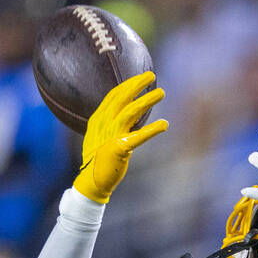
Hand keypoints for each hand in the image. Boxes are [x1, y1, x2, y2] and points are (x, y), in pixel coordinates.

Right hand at [73, 72, 168, 203]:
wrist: (92, 181)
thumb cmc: (99, 160)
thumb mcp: (103, 136)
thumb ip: (113, 123)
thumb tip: (131, 114)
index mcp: (99, 119)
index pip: (114, 95)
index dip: (128, 84)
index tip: (142, 77)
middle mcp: (104, 123)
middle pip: (122, 97)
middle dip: (137, 84)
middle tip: (152, 76)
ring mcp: (110, 135)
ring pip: (131, 111)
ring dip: (147, 101)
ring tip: (161, 93)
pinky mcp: (119, 149)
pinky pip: (138, 137)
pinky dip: (152, 130)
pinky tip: (164, 124)